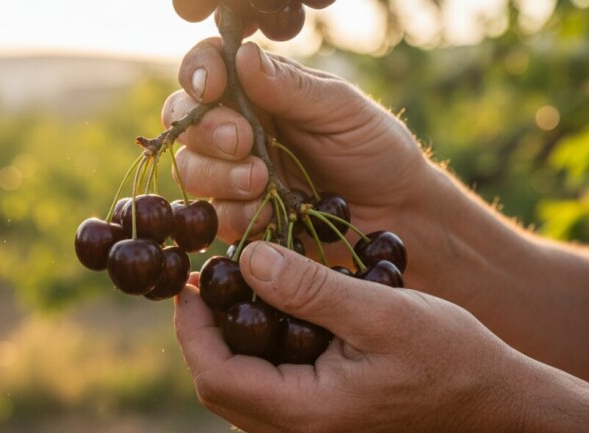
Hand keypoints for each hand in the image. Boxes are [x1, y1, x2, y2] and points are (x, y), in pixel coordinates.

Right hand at [161, 40, 433, 265]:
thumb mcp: (340, 110)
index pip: (208, 71)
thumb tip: (240, 55)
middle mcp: (239, 132)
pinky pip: (217, 218)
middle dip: (207, 131)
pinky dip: (238, 215)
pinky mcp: (246, 221)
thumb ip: (291, 88)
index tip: (211, 86)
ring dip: (219, 175)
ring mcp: (237, 178)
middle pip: (187, 124)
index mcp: (259, 93)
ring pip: (192, 171)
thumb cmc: (376, 150)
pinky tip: (269, 214)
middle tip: (243, 141)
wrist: (400, 213)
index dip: (199, 73)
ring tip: (262, 181)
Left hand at [174, 241, 523, 432]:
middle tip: (210, 283)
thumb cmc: (452, 357)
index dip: (193, 329)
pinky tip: (278, 317)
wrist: (503, 406)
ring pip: (246, 396)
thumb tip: (247, 259)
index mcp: (309, 415)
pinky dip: (264, 357)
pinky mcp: (331, 430)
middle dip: (206, 335)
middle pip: (223, 391)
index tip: (189, 282)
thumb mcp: (379, 312)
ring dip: (233, 345)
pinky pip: (276, 397)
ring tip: (239, 292)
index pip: (217, 378)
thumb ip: (309, 288)